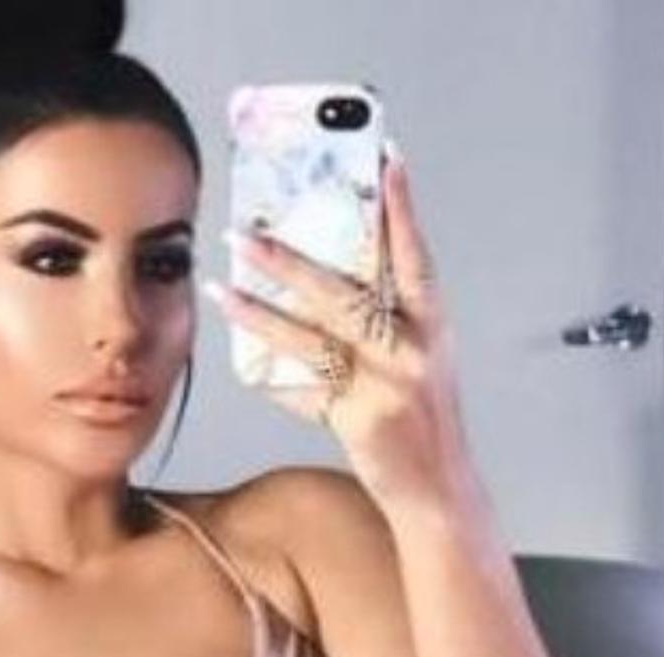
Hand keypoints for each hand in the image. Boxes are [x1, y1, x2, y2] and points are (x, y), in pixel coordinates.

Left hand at [199, 140, 477, 514]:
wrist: (440, 492)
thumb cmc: (427, 423)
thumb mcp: (421, 361)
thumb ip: (388, 322)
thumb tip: (334, 276)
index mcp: (432, 329)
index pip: (416, 257)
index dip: (402, 208)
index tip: (387, 158)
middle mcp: (410, 352)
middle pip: (343, 293)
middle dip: (289, 259)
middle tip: (246, 230)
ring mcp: (383, 386)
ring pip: (311, 337)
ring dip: (261, 310)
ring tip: (223, 285)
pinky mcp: (357, 420)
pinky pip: (302, 391)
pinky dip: (271, 375)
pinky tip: (241, 357)